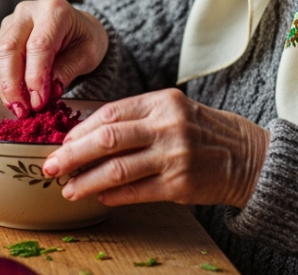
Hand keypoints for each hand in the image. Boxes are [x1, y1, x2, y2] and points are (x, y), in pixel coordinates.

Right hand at [0, 0, 108, 117]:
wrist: (77, 28)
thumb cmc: (85, 39)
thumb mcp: (88, 54)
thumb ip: (67, 71)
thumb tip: (47, 92)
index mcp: (54, 10)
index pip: (38, 45)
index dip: (36, 77)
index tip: (39, 103)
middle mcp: (27, 12)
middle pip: (9, 49)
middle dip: (13, 85)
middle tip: (24, 111)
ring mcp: (10, 23)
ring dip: (5, 88)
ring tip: (20, 110)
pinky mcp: (0, 36)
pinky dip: (1, 86)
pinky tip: (15, 100)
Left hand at [42, 89, 269, 207]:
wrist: (247, 156)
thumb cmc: (201, 131)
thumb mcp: (172, 110)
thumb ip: (135, 118)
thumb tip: (84, 136)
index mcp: (161, 102)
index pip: (109, 114)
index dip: (79, 130)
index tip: (61, 143)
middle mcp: (167, 126)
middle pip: (107, 140)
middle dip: (72, 155)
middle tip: (50, 167)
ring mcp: (175, 156)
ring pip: (117, 170)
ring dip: (87, 181)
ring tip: (69, 189)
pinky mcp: (180, 185)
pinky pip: (136, 192)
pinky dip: (113, 195)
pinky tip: (100, 196)